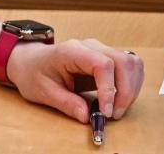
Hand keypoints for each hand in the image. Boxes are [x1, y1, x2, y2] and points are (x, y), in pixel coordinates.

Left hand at [6, 38, 143, 121]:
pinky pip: (130, 66)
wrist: (30, 62)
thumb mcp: (44, 92)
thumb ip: (66, 103)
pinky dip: (132, 84)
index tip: (106, 111)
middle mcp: (89, 46)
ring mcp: (100, 49)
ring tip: (117, 108)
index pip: (102, 64)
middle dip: (125, 91)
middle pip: (123, 61)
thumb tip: (87, 116)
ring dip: (131, 88)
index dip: (109, 89)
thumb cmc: (35, 73)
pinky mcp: (106, 57)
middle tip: (114, 114)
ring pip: (131, 62)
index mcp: (71, 51)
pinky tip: (121, 99)